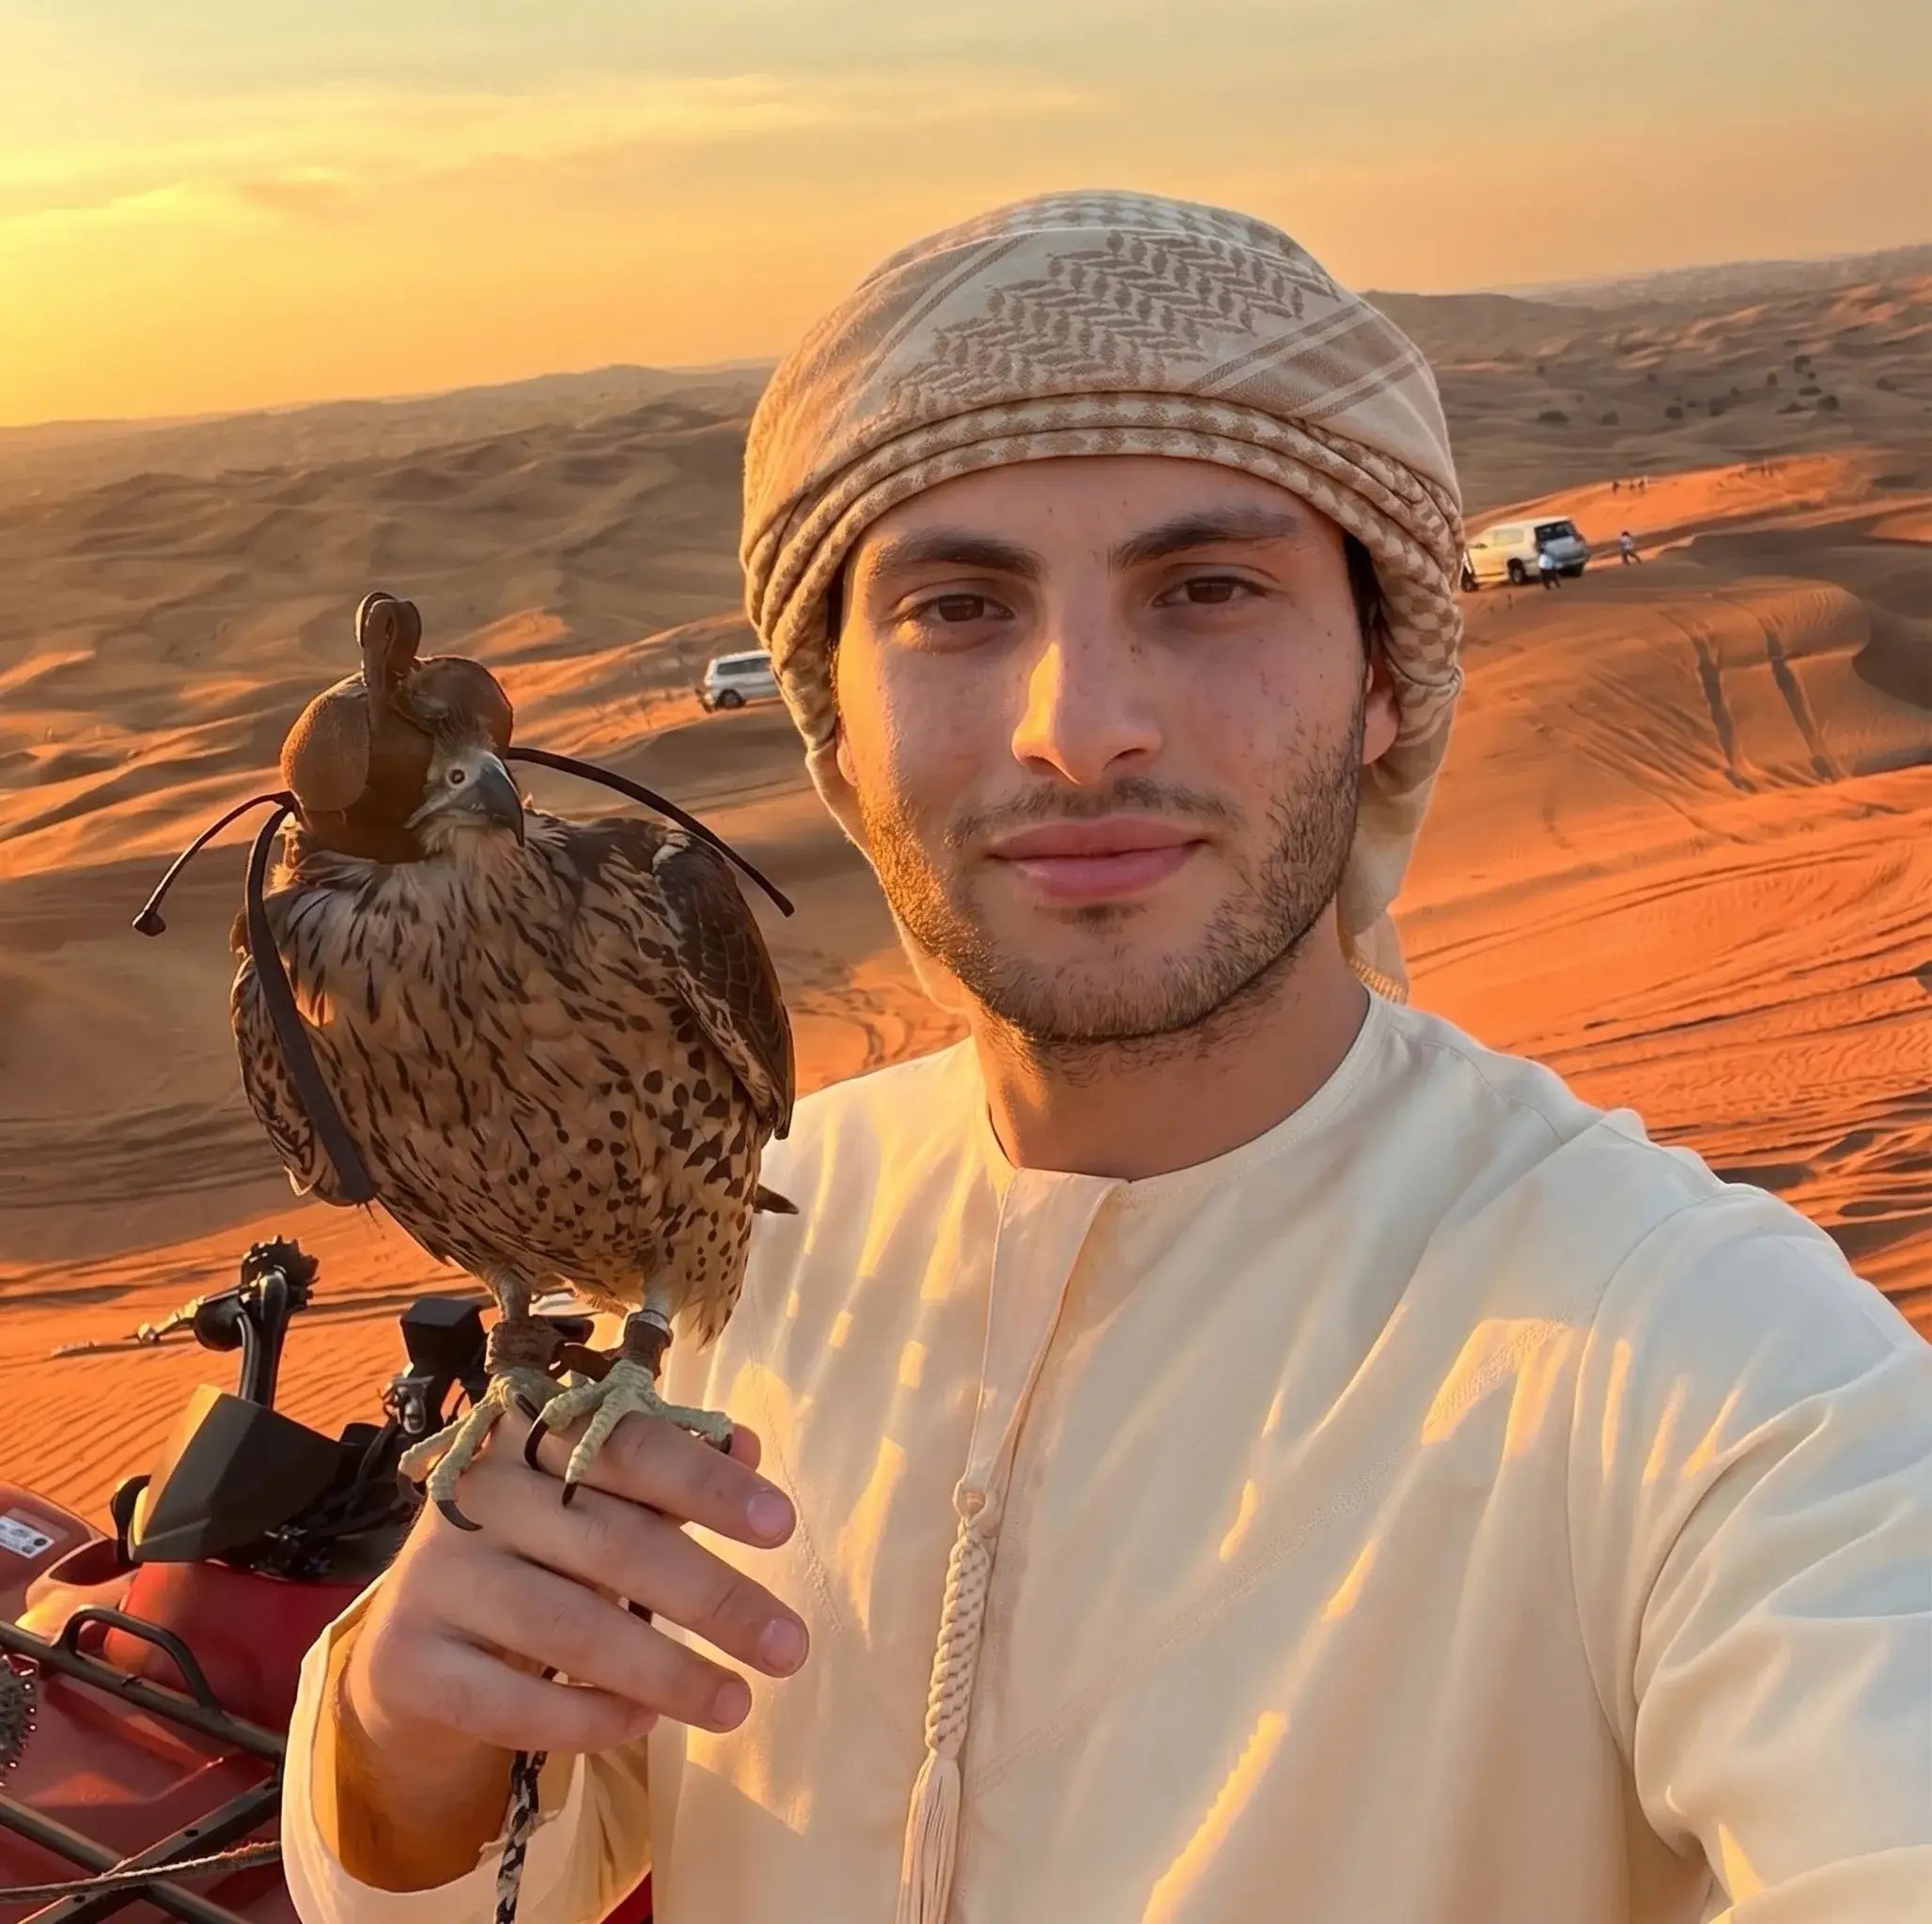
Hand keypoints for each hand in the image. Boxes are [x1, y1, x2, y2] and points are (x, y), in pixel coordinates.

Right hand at [343, 1407, 807, 1770]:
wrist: (415, 1636)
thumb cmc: (535, 1549)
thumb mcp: (597, 1500)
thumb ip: (667, 1477)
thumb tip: (747, 1447)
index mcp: (531, 1433)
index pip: (630, 1445)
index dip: (707, 1484)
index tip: (782, 1526)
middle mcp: (477, 1493)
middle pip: (612, 1544)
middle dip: (712, 1599)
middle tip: (789, 1647)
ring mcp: (435, 1576)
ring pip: (566, 1626)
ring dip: (664, 1671)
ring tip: (736, 1703)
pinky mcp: (407, 1659)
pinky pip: (505, 1700)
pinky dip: (582, 1717)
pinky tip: (643, 1724)